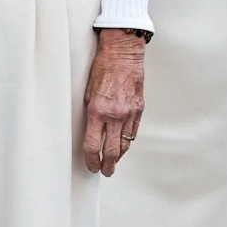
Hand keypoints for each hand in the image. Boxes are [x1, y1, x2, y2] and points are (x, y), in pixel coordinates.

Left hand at [83, 29, 145, 176]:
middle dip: (107, 165)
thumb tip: (91, 133)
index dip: (91, 160)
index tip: (91, 165)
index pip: (93, 145)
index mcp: (98, 111)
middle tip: (105, 172)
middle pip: (112, 151)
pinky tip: (123, 146)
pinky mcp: (139, 109)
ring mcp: (129, 113)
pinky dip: (128, 141)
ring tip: (114, 163)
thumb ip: (90, 115)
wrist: (123, 54)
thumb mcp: (87, 93)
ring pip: (125, 144)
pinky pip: (133, 132)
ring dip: (119, 156)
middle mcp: (115, 115)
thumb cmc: (102, 69)